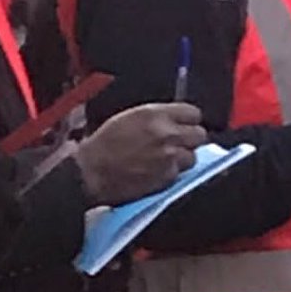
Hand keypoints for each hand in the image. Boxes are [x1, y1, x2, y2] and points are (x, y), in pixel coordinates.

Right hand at [75, 103, 206, 206]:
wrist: (91, 171)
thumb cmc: (104, 144)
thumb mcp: (130, 117)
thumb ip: (157, 117)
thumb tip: (174, 120)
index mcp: (156, 114)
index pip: (193, 113)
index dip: (189, 120)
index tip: (185, 124)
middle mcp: (167, 134)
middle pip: (199, 135)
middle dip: (190, 139)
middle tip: (178, 143)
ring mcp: (169, 157)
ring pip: (193, 157)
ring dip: (183, 158)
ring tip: (166, 160)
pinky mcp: (166, 178)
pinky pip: (180, 175)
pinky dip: (172, 174)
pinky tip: (157, 172)